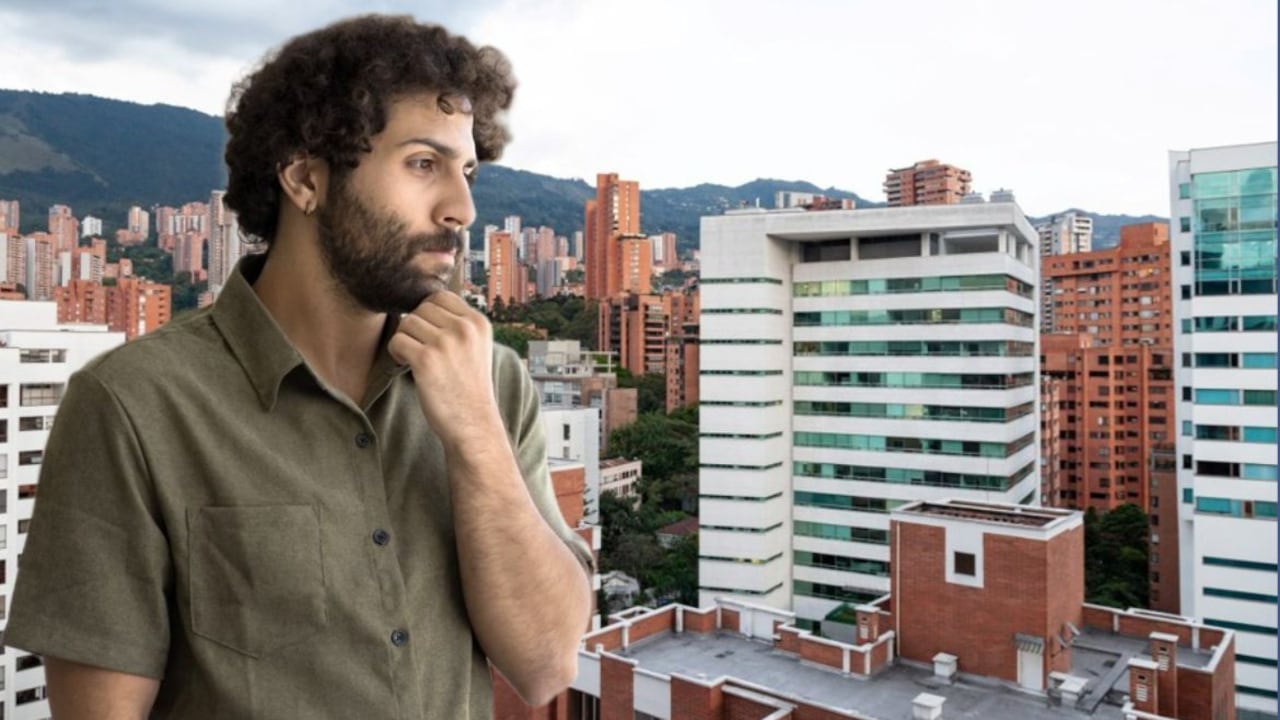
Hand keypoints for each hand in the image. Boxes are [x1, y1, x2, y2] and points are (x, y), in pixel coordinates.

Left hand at [387, 291, 502, 447]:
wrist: (473, 425)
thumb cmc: (469, 388)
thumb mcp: (476, 347)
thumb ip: (458, 324)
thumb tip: (422, 303)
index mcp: (479, 322)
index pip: (440, 296)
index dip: (428, 314)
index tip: (429, 336)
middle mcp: (465, 328)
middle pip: (421, 308)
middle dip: (415, 328)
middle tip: (421, 350)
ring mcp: (446, 343)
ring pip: (407, 323)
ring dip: (405, 341)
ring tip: (415, 360)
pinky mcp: (427, 359)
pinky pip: (397, 341)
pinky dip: (396, 354)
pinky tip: (408, 367)